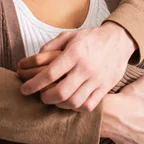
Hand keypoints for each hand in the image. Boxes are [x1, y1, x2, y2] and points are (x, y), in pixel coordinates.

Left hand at [17, 22, 136, 110]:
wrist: (119, 40)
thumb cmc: (91, 38)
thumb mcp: (69, 35)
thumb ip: (51, 46)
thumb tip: (34, 59)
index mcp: (74, 53)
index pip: (50, 74)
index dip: (34, 84)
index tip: (24, 89)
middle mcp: (85, 68)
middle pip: (61, 92)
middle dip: (45, 98)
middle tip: (40, 96)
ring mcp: (96, 79)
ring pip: (74, 102)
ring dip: (60, 105)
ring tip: (54, 100)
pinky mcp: (105, 88)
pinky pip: (89, 105)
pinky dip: (76, 108)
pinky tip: (70, 102)